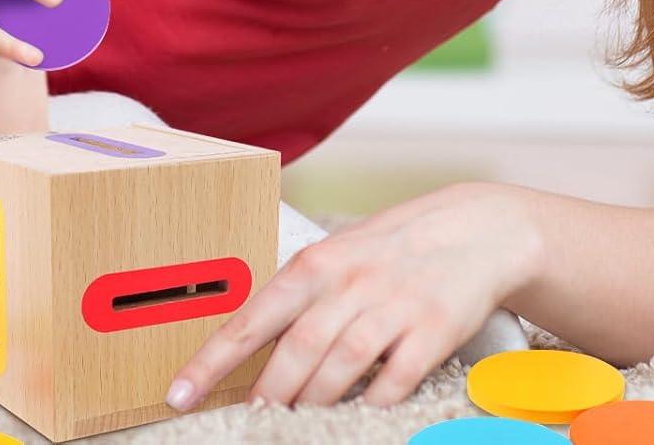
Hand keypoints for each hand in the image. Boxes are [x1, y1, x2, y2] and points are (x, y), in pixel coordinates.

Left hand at [167, 182, 541, 410]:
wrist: (473, 230)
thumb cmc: (393, 248)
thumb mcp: (339, 255)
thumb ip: (301, 294)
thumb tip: (253, 343)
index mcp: (317, 263)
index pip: (253, 317)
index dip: (213, 360)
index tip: (180, 393)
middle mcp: (350, 282)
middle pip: (296, 349)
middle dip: (267, 393)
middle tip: (248, 419)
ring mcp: (392, 305)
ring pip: (341, 366)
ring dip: (312, 403)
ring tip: (293, 424)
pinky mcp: (432, 329)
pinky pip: (395, 377)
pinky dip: (373, 401)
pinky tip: (358, 415)